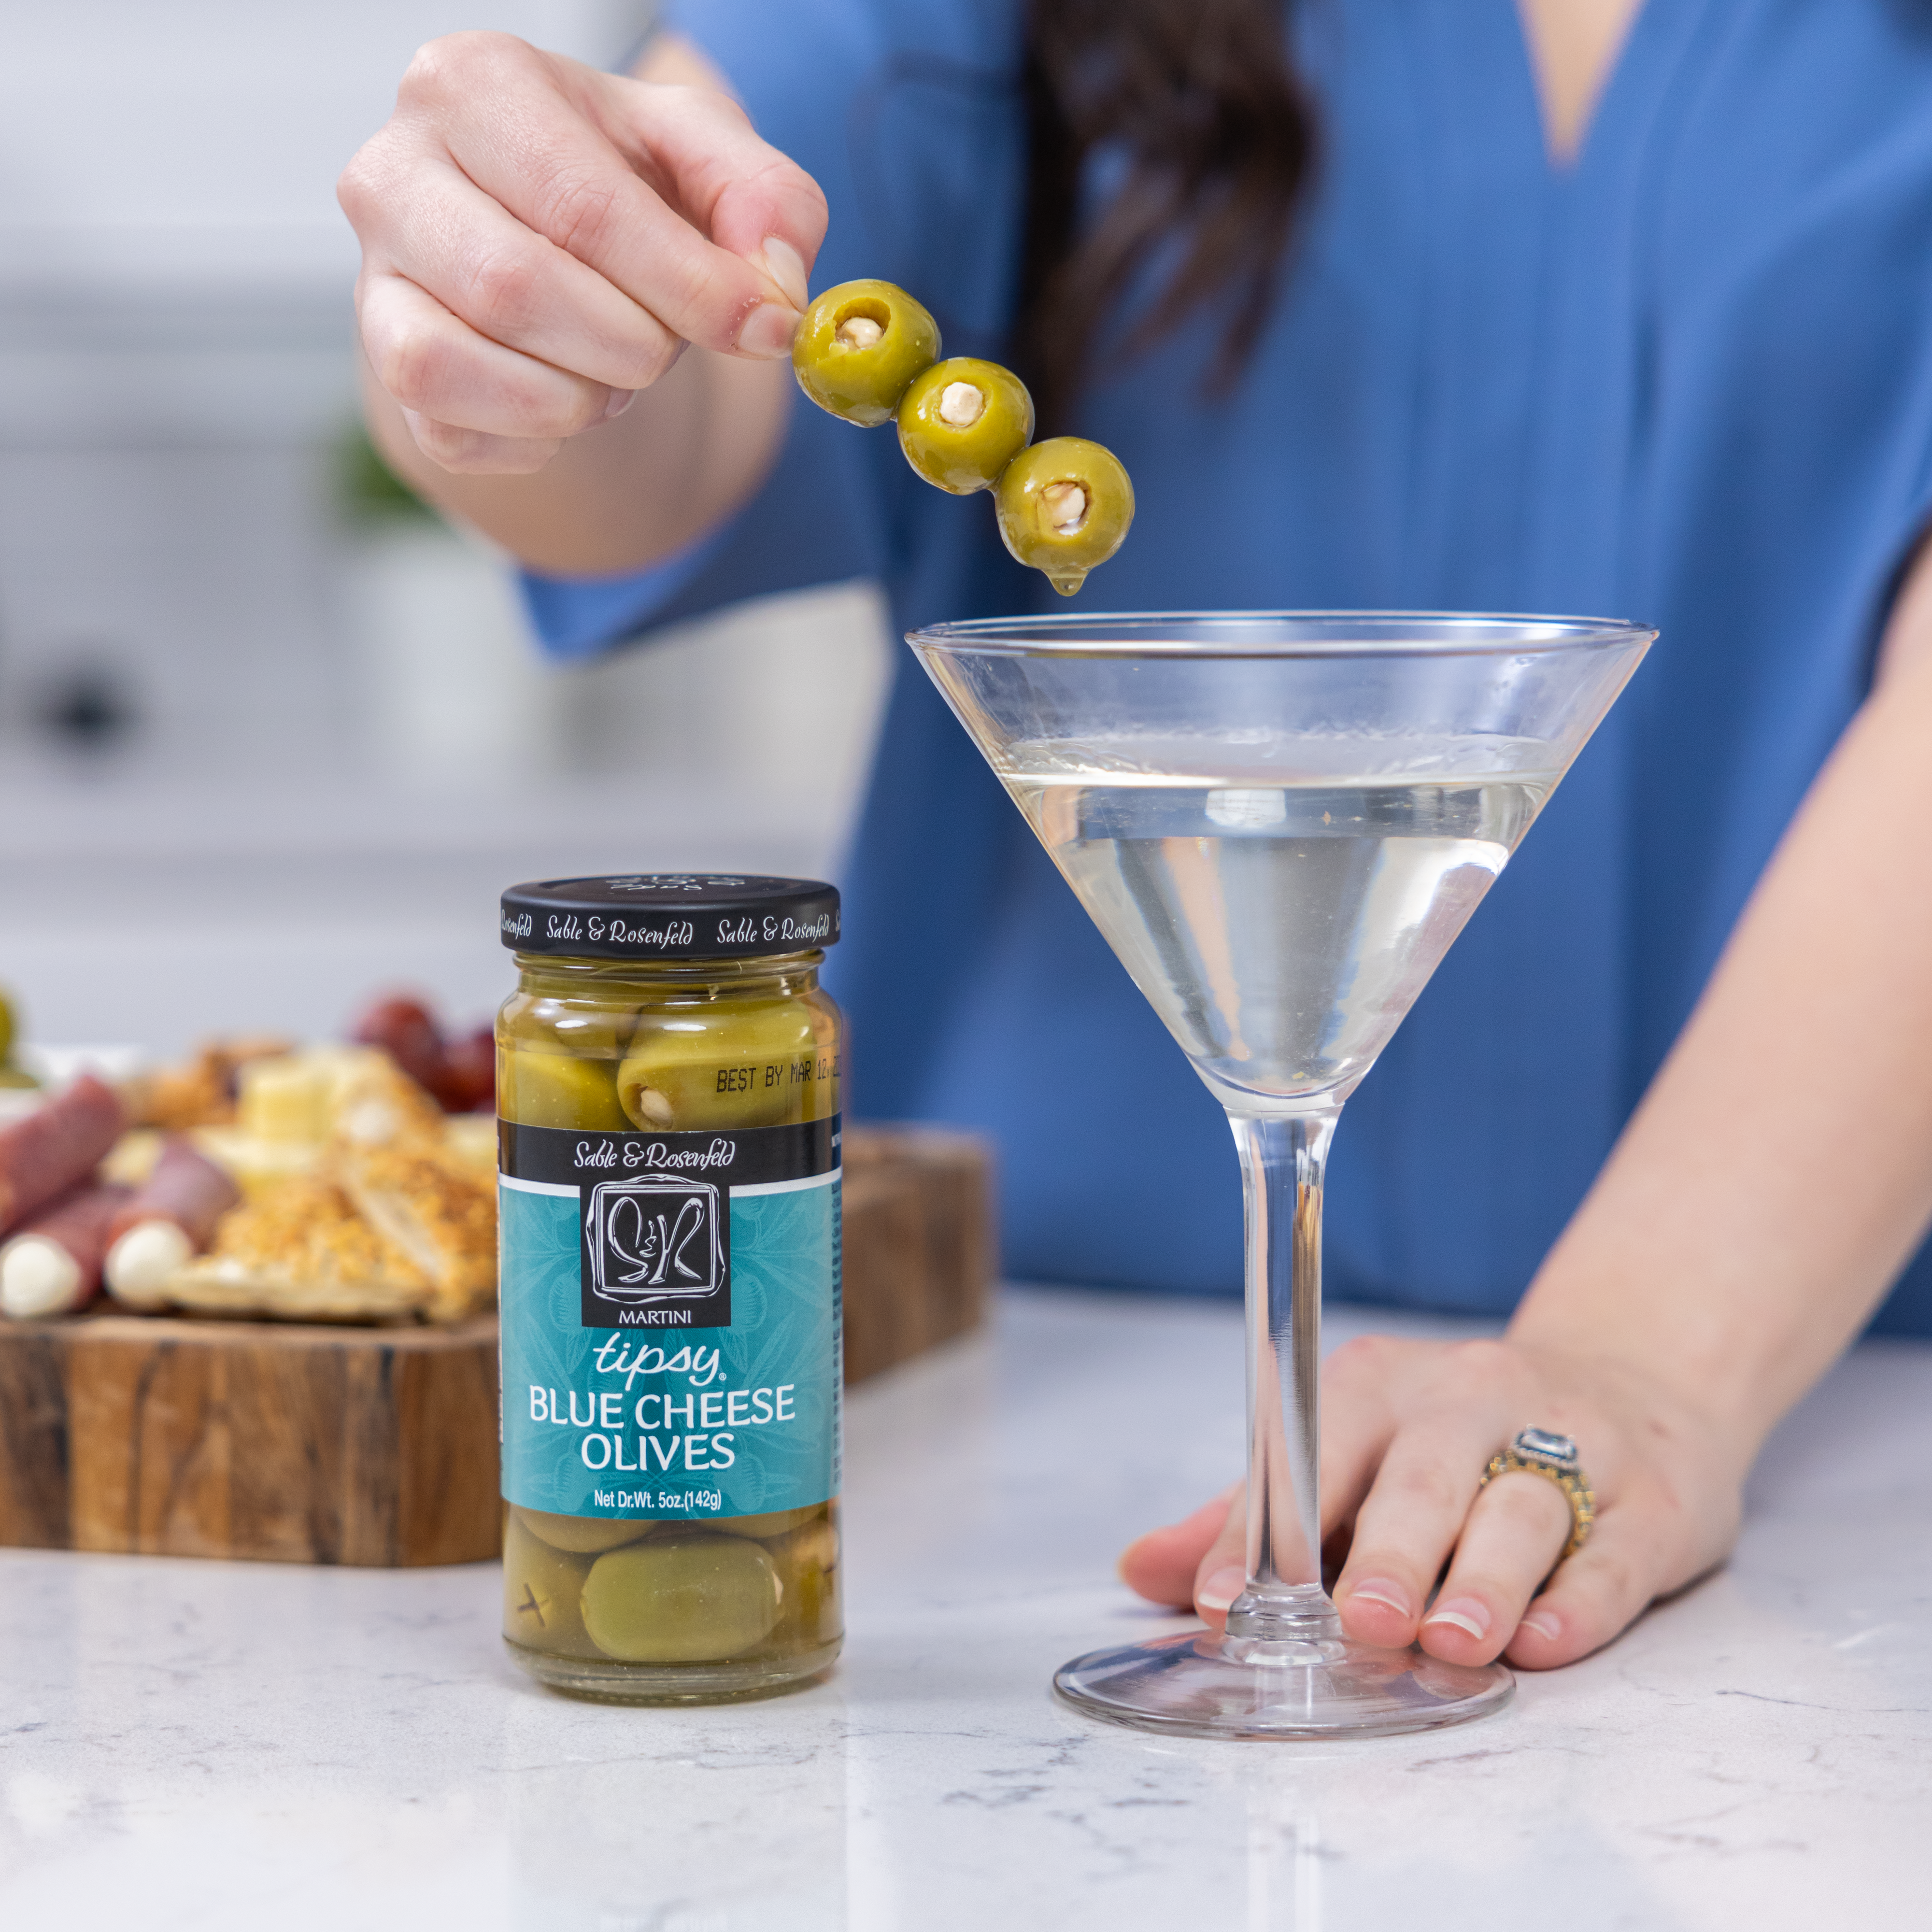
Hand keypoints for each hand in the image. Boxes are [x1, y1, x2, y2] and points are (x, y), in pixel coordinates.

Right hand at [338, 31, 826, 474]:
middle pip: (515, 288)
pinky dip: (533, 439)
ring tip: (615, 371)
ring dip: (573, 398)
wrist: (552, 239)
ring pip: (453, 366)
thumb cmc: (626, 184)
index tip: (760, 327)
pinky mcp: (384, 364)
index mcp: (475, 84)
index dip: (687, 286)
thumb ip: (767, 201)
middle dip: (627, 345)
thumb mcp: (707, 159)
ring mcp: (374, 273)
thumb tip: (772, 289)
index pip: (582, 205)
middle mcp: (394, 170)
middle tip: (666, 345)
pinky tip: (568, 401)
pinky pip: (448, 432)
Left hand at [1118, 1333, 1748, 1668]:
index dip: (1261, 1528)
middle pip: (1421, 1475)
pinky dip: (1578, 1599)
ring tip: (1453, 1641)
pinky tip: (1544, 1639)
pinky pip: (1613, 1552)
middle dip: (1385, 1551)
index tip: (1224, 1599)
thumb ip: (1254, 1515)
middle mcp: (1471, 1399)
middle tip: (1357, 1619)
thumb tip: (1142, 1569)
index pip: (1308, 1449)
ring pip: (1518, 1508)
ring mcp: (1570, 1441)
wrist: (1633, 1376)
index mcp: (1380, 1387)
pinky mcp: (1654, 1497)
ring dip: (1481, 1578)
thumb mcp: (1353, 1454)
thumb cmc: (1458, 1439)